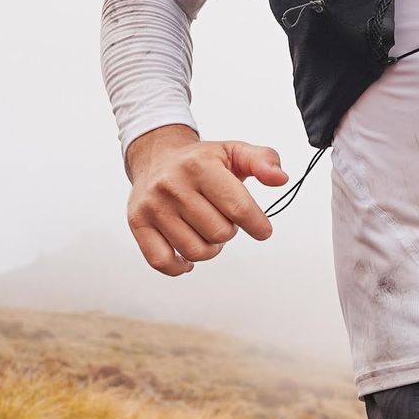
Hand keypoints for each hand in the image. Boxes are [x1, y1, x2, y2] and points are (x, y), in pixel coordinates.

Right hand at [124, 125, 288, 276]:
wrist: (156, 156)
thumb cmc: (200, 161)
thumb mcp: (234, 151)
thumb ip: (263, 160)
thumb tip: (281, 178)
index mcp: (200, 166)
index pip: (238, 207)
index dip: (258, 224)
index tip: (262, 230)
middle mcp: (173, 185)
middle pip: (219, 233)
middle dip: (229, 231)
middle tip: (223, 219)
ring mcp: (153, 206)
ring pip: (195, 251)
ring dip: (209, 249)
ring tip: (206, 231)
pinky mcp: (138, 223)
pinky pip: (162, 262)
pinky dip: (180, 266)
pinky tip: (187, 257)